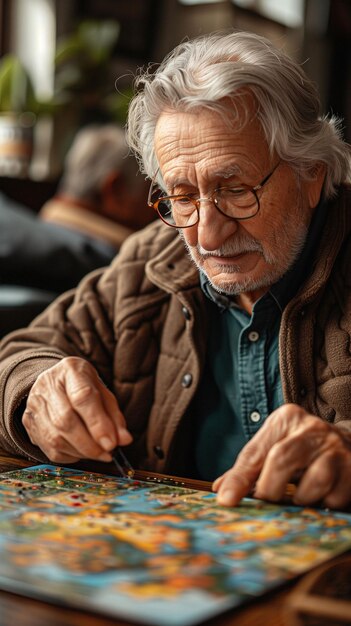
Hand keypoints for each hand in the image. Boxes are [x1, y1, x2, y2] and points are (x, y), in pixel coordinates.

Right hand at [22, 356, 131, 462]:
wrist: (55, 380)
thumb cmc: (84, 386)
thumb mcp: (103, 393)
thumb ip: (114, 416)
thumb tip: (124, 440)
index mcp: (70, 370)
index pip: (82, 397)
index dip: (97, 423)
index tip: (111, 443)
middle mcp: (47, 385)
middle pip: (65, 420)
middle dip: (89, 443)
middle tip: (107, 453)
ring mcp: (34, 404)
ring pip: (55, 438)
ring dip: (81, 452)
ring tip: (98, 454)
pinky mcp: (28, 423)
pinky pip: (49, 448)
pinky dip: (69, 455)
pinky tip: (81, 451)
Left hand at [213, 404, 350, 509]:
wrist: (348, 443)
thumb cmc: (303, 448)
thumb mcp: (275, 446)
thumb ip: (250, 467)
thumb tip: (222, 491)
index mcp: (286, 419)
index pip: (256, 451)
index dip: (240, 478)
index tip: (227, 501)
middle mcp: (312, 428)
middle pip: (282, 460)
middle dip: (270, 489)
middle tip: (268, 502)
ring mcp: (337, 447)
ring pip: (314, 482)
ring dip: (303, 499)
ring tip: (300, 497)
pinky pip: (335, 498)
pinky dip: (324, 504)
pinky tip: (323, 497)